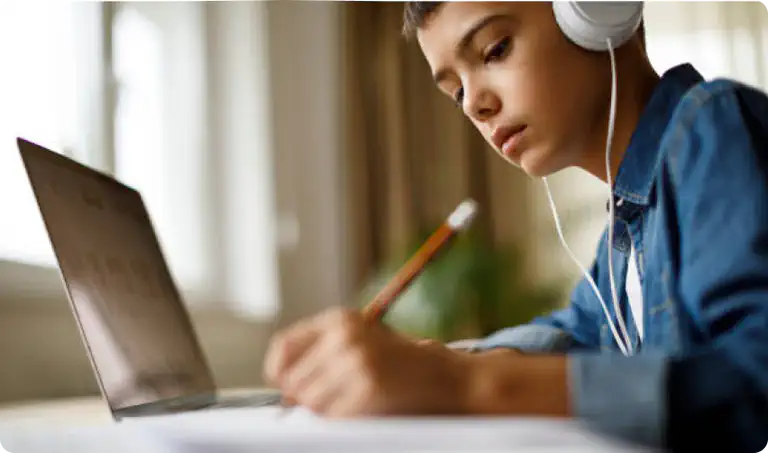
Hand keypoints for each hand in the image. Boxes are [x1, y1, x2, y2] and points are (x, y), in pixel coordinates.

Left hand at [264, 307, 473, 416]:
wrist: (444, 375)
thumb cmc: (399, 362)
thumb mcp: (360, 342)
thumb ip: (322, 354)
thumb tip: (283, 387)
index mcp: (340, 319)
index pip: (284, 345)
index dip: (277, 370)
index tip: (284, 385)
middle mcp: (344, 335)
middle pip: (293, 380)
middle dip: (305, 397)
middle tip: (331, 399)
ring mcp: (356, 362)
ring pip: (310, 402)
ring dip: (324, 410)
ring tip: (352, 401)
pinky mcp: (368, 389)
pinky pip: (333, 417)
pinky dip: (342, 420)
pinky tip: (364, 409)